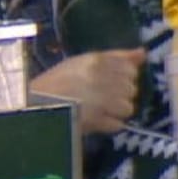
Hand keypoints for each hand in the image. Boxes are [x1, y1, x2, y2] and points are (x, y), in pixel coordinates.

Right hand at [31, 48, 146, 134]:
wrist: (35, 105)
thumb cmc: (57, 82)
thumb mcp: (83, 62)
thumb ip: (115, 57)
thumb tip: (142, 53)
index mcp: (96, 61)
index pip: (129, 69)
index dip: (121, 78)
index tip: (107, 82)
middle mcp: (101, 77)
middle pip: (131, 89)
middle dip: (119, 95)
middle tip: (99, 97)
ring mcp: (99, 100)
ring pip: (127, 108)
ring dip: (115, 111)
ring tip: (97, 109)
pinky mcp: (96, 121)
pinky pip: (118, 125)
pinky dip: (109, 125)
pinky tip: (95, 120)